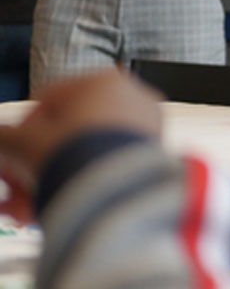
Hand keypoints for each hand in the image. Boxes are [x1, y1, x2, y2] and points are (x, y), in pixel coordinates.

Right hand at [0, 70, 162, 221]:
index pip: (49, 103)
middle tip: (15, 187)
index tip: (9, 156)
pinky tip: (57, 208)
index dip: (21, 134)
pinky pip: (108, 168)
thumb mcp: (23, 144)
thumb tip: (1, 140)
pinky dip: (82, 186)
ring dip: (52, 180)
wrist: (118, 191)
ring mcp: (147, 128)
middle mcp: (132, 99)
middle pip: (68, 134)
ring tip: (27, 208)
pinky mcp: (154, 158)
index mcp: (102, 81)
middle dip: (35, 165)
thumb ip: (5, 138)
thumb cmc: (76, 158)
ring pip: (87, 154)